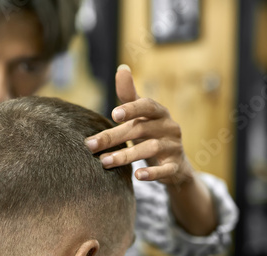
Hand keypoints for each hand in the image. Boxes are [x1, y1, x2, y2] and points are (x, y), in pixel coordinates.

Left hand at [85, 64, 193, 186]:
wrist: (175, 163)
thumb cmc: (151, 133)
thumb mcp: (141, 114)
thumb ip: (129, 95)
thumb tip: (122, 68)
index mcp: (159, 113)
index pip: (147, 105)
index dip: (132, 109)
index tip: (114, 115)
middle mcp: (168, 127)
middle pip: (140, 129)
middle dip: (115, 137)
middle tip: (91, 145)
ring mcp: (173, 147)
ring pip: (150, 149)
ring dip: (126, 155)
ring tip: (104, 162)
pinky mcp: (175, 166)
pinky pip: (165, 170)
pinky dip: (153, 173)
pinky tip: (138, 176)